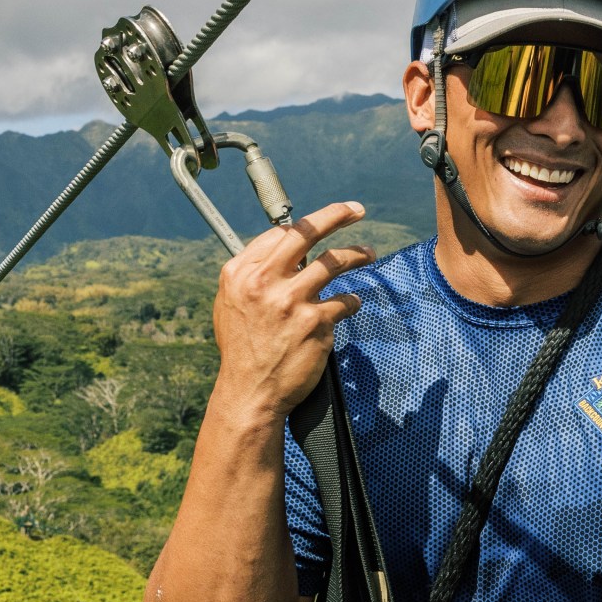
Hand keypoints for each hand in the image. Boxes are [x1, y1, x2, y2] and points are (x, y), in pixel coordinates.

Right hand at [208, 201, 376, 424]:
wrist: (250, 393)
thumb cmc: (243, 349)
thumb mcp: (232, 304)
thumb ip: (255, 275)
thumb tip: (287, 250)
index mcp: (240, 274)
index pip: (278, 234)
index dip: (305, 225)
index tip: (324, 220)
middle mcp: (264, 282)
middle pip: (306, 233)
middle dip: (336, 214)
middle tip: (357, 209)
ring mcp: (291, 302)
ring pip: (334, 262)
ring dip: (357, 254)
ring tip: (370, 253)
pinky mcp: (315, 324)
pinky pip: (344, 302)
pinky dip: (351, 301)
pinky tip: (351, 303)